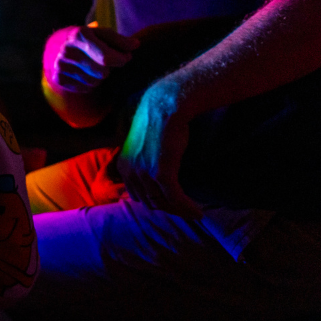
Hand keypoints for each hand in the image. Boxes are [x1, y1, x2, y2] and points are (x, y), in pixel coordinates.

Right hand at [44, 24, 139, 93]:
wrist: (61, 47)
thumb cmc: (90, 40)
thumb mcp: (104, 34)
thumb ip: (121, 40)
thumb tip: (135, 45)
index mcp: (80, 34)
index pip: (106, 58)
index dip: (121, 60)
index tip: (125, 57)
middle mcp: (67, 50)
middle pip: (102, 72)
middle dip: (110, 68)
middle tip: (108, 62)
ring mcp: (61, 65)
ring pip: (94, 81)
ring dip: (99, 76)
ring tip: (94, 66)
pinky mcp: (59, 78)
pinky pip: (85, 88)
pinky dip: (89, 83)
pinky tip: (85, 73)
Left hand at [110, 79, 202, 218]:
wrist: (163, 108)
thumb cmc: (157, 123)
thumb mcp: (141, 146)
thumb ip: (141, 163)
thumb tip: (153, 179)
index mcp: (123, 167)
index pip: (137, 196)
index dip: (155, 203)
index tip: (170, 205)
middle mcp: (130, 172)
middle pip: (149, 202)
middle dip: (168, 208)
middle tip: (185, 210)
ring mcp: (144, 173)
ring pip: (163, 202)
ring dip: (179, 210)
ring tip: (194, 213)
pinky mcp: (161, 173)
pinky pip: (175, 198)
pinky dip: (187, 207)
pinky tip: (198, 212)